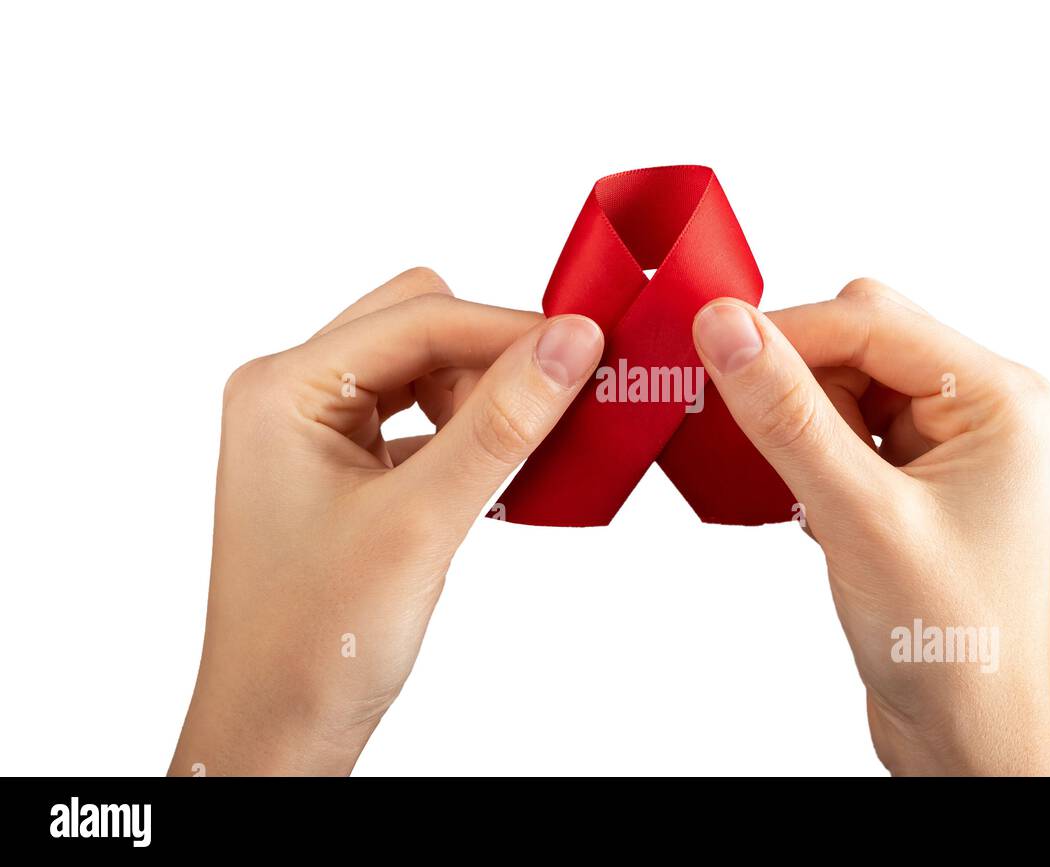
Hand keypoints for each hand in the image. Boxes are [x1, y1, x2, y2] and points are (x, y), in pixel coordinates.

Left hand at [169, 268, 603, 774]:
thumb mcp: (419, 522)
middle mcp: (293, 396)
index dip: (508, 330)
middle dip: (492, 358)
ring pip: (425, 372)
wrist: (280, 732)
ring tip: (528, 448)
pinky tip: (501, 471)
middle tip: (559, 398)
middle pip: (420, 328)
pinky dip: (469, 436)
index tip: (587, 348)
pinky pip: (422, 421)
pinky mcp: (346, 470)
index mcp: (283, 388)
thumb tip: (568, 345)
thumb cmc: (314, 643)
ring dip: (483, 399)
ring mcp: (317, 433)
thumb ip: (498, 425)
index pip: (419, 319)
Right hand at [692, 279, 1049, 774]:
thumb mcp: (859, 516)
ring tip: (803, 495)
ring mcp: (948, 445)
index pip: (872, 321)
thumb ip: (788, 415)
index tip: (708, 346)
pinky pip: (842, 429)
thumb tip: (727, 328)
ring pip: (843, 384)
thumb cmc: (953, 642)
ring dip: (800, 425)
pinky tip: (812, 510)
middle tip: (756, 436)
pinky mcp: (914, 479)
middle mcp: (981, 408)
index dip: (787, 332)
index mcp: (1000, 399)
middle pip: (859, 340)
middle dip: (796, 381)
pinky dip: (808, 457)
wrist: (969, 736)